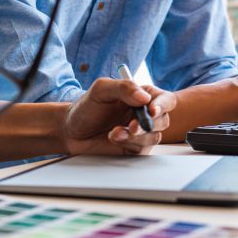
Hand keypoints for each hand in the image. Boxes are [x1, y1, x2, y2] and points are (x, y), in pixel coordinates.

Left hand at [61, 78, 175, 155]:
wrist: (72, 132)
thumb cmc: (86, 108)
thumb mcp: (101, 90)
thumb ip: (123, 88)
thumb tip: (144, 97)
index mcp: (142, 96)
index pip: (165, 99)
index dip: (163, 105)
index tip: (151, 110)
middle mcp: (145, 114)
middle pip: (163, 120)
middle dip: (148, 124)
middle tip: (130, 126)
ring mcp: (141, 132)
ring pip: (153, 137)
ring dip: (134, 136)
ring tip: (114, 133)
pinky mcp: (135, 147)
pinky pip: (143, 149)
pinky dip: (129, 145)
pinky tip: (114, 139)